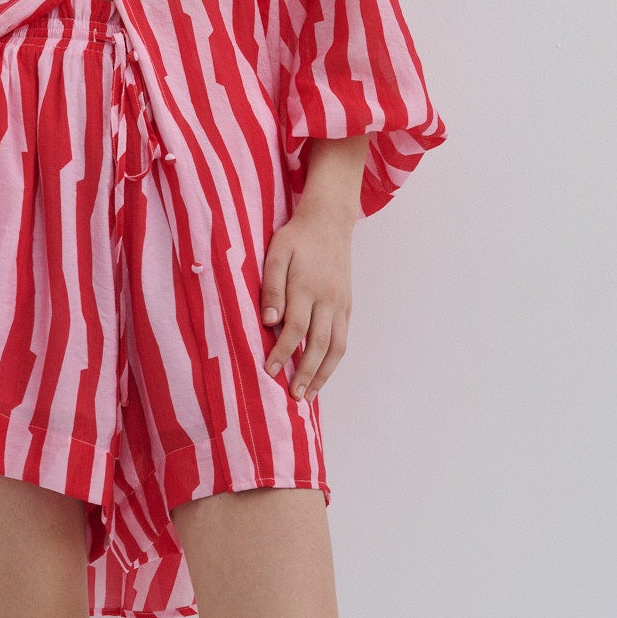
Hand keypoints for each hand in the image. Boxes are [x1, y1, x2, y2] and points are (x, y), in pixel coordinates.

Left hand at [259, 201, 353, 399]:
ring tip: (309, 395)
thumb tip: (269, 321)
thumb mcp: (276, 254)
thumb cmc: (297, 238)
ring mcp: (341, 303)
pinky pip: (343, 338)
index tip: (270, 371)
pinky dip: (334, 360)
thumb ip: (271, 286)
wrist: (329, 221)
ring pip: (336, 346)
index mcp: (307, 286)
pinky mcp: (348, 304)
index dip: (283, 352)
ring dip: (324, 374)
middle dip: (306, 373)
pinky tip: (323, 374)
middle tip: (293, 396)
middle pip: (319, 344)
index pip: (296, 328)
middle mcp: (328, 298)